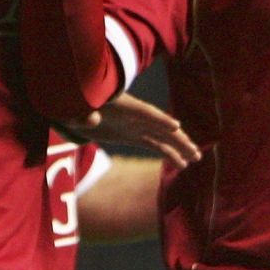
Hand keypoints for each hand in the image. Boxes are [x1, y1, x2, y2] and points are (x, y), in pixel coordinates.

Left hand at [67, 92, 199, 167]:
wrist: (74, 106)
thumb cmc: (74, 104)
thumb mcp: (74, 109)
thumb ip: (82, 115)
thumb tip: (93, 119)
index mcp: (122, 104)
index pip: (144, 112)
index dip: (159, 119)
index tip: (176, 127)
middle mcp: (134, 115)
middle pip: (160, 126)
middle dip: (177, 138)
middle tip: (194, 149)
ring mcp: (136, 125)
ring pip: (163, 137)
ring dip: (180, 147)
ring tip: (196, 158)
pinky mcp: (133, 135)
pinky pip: (155, 145)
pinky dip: (169, 154)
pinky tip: (182, 164)